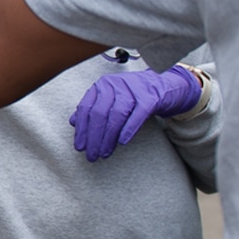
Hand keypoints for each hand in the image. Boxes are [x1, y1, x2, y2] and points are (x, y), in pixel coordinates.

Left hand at [70, 66, 202, 160]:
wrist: (165, 86)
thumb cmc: (134, 95)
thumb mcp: (111, 99)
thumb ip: (92, 108)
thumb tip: (73, 121)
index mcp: (102, 85)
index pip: (86, 108)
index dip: (82, 129)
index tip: (80, 146)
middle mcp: (115, 84)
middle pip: (99, 113)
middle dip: (93, 137)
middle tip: (91, 154)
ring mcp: (133, 89)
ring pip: (116, 115)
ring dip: (108, 137)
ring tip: (104, 153)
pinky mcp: (150, 97)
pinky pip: (138, 114)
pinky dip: (128, 129)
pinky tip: (122, 142)